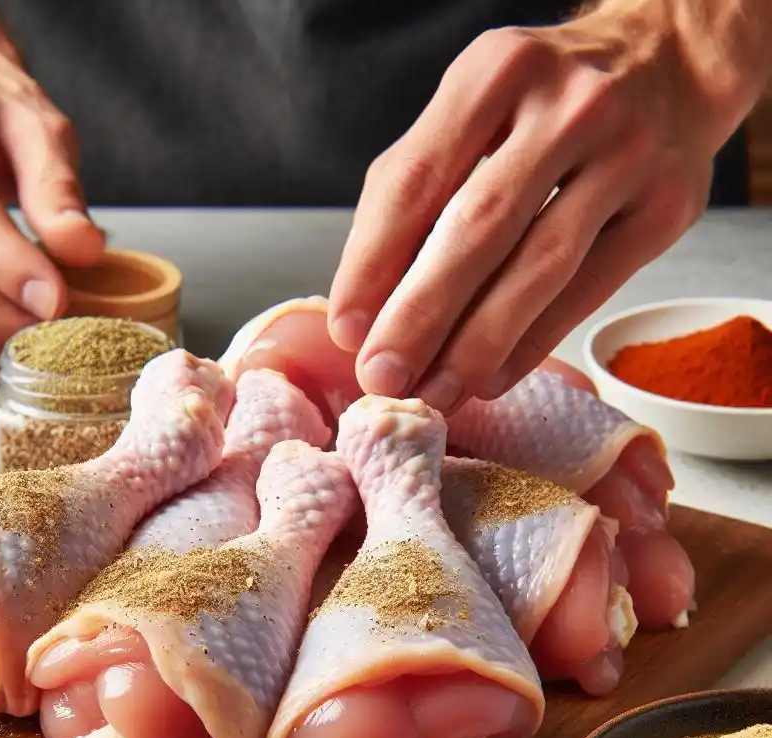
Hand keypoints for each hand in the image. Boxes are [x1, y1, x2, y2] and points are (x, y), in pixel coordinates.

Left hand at [327, 10, 735, 413]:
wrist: (668, 67)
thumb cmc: (541, 111)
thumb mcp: (470, 117)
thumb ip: (413, 198)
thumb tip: (366, 313)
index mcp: (495, 73)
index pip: (416, 182)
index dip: (372, 265)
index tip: (347, 331)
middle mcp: (569, 106)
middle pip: (479, 228)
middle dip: (421, 316)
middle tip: (384, 377)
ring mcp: (629, 153)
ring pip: (539, 267)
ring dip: (477, 344)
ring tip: (434, 393)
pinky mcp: (668, 207)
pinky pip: (587, 292)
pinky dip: (532, 344)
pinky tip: (491, 378)